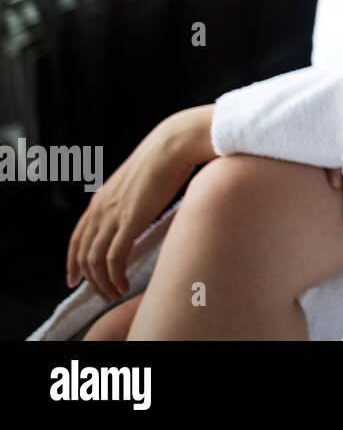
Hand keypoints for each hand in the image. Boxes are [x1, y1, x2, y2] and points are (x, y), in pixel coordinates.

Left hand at [67, 104, 215, 301]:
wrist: (174, 143)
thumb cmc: (166, 157)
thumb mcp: (141, 181)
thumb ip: (135, 198)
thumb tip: (144, 210)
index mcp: (102, 198)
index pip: (77, 237)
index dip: (72, 261)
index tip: (74, 279)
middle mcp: (101, 208)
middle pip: (82, 253)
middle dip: (89, 279)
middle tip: (102, 294)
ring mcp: (113, 214)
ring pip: (94, 260)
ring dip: (102, 283)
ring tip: (115, 294)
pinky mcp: (129, 220)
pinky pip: (113, 258)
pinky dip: (115, 277)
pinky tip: (124, 285)